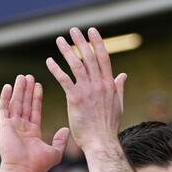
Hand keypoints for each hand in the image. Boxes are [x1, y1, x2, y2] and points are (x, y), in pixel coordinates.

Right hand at [0, 74, 68, 171]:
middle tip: (29, 76)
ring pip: (15, 103)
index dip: (37, 98)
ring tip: (21, 77)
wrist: (24, 170)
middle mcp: (21, 127)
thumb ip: (60, 140)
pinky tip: (8, 86)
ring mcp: (12, 126)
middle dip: (27, 90)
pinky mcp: (4, 126)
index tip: (38, 85)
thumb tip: (66, 129)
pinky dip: (5, 97)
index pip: (35, 110)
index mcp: (32, 132)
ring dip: (18, 90)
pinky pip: (3, 109)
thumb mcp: (55, 151)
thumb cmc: (38, 165)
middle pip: (25, 104)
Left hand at [46, 27, 126, 153]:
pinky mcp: (76, 99)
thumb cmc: (108, 126)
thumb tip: (123, 75)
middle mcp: (99, 85)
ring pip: (77, 65)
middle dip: (81, 42)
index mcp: (109, 85)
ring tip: (59, 40)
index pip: (104, 58)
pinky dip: (56, 69)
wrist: (102, 142)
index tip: (91, 31)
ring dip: (67, 51)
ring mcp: (88, 91)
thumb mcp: (118, 104)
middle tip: (73, 30)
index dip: (97, 43)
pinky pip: (64, 80)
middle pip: (89, 58)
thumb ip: (119, 87)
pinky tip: (49, 61)